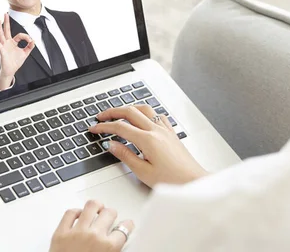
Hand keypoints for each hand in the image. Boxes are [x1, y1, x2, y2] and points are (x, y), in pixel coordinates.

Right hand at [0, 13, 34, 89]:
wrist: (10, 71)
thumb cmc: (15, 62)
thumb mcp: (25, 53)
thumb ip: (29, 47)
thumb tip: (33, 40)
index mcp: (12, 43)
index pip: (19, 35)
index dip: (25, 37)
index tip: (30, 41)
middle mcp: (7, 43)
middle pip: (6, 30)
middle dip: (6, 22)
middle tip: (5, 14)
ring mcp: (3, 46)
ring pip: (1, 35)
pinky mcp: (1, 51)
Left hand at [50, 200, 132, 251]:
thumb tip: (118, 244)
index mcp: (108, 247)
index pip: (124, 229)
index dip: (127, 225)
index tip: (126, 224)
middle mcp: (94, 236)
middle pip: (109, 213)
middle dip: (112, 214)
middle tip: (110, 216)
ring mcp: (76, 232)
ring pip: (91, 206)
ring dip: (96, 207)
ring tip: (97, 208)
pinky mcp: (60, 232)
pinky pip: (70, 213)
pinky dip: (76, 212)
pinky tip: (78, 215)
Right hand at [90, 105, 207, 186]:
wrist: (194, 182)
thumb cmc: (172, 180)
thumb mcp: (143, 172)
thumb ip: (125, 155)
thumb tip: (111, 145)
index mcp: (148, 140)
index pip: (120, 127)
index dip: (104, 127)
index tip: (94, 128)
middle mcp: (156, 130)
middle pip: (130, 112)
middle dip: (112, 112)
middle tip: (100, 117)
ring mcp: (165, 130)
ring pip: (144, 109)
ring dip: (128, 108)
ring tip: (118, 113)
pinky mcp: (171, 133)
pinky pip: (157, 115)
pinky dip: (145, 113)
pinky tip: (142, 118)